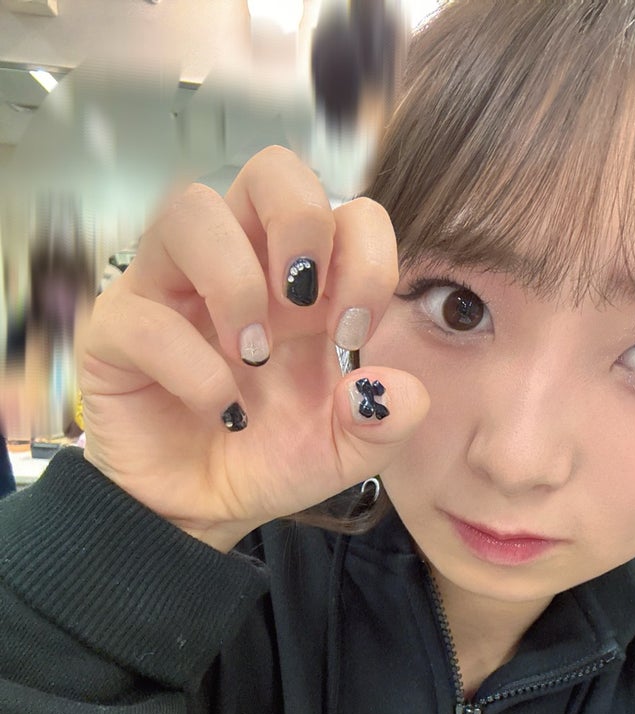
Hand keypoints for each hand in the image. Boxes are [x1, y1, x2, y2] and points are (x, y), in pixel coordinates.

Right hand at [81, 147, 428, 550]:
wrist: (201, 511)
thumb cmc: (269, 460)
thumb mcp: (344, 453)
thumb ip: (384, 424)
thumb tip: (406, 390)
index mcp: (304, 285)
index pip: (344, 210)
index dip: (364, 254)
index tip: (354, 330)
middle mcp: (240, 266)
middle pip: (269, 170)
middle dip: (300, 222)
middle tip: (304, 304)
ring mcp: (172, 290)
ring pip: (189, 210)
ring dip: (236, 281)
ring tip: (251, 355)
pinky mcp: (118, 332)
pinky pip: (142, 315)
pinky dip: (191, 366)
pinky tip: (219, 409)